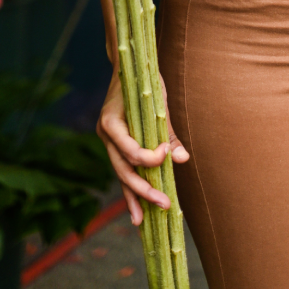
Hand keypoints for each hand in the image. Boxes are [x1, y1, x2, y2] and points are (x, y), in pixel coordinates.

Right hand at [97, 67, 189, 225]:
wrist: (126, 66)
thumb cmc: (144, 80)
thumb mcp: (158, 101)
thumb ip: (169, 132)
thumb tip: (183, 159)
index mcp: (111, 122)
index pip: (130, 150)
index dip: (149, 158)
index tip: (167, 152)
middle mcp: (106, 135)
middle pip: (124, 169)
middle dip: (144, 189)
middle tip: (165, 204)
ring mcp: (109, 142)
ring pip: (121, 174)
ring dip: (133, 197)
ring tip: (141, 222)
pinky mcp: (115, 145)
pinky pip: (123, 169)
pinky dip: (130, 188)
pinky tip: (137, 210)